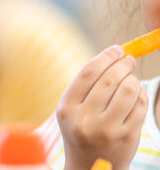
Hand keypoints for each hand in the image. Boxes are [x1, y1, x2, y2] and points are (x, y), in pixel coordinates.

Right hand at [57, 46, 147, 169]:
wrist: (89, 167)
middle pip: (109, 80)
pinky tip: (136, 95)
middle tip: (129, 59)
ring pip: (128, 90)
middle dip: (123, 64)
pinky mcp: (126, 138)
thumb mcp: (71, 109)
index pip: (88, 73)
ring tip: (131, 78)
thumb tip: (113, 55)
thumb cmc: (80, 130)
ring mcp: (107, 130)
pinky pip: (140, 106)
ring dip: (133, 79)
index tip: (117, 49)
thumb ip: (86, 84)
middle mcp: (85, 120)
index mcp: (67, 108)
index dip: (105, 57)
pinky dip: (141, 95)